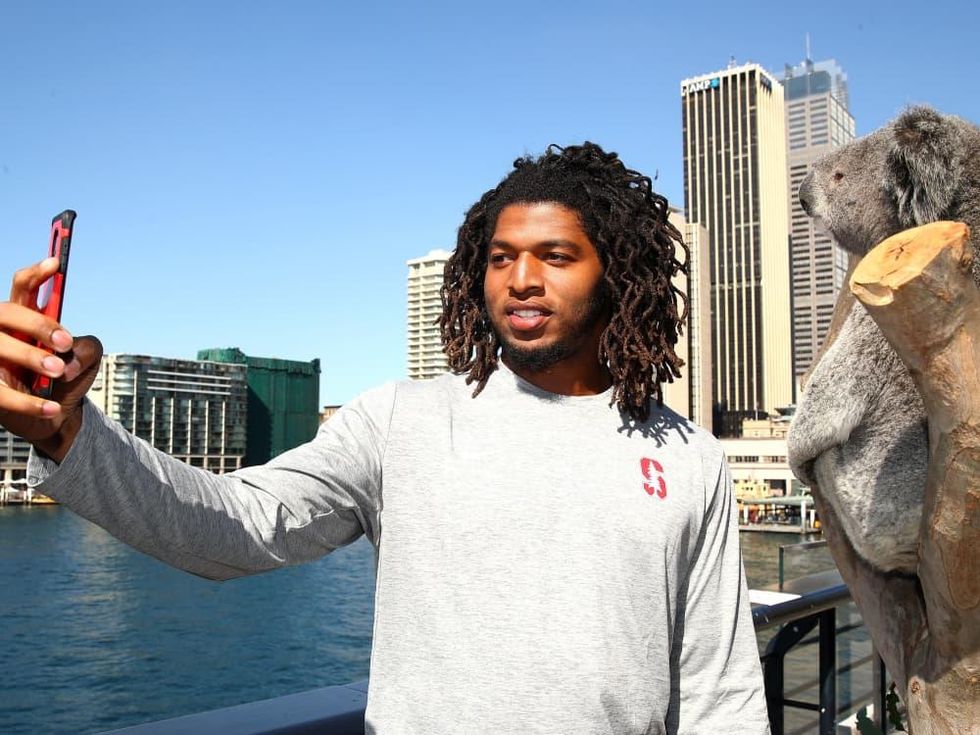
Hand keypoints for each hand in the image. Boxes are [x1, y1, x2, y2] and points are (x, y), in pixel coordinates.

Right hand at [0, 257, 102, 461]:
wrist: (57, 416)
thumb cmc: (67, 378)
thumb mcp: (87, 358)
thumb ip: (87, 348)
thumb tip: (67, 358)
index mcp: (25, 319)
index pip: (23, 288)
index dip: (36, 274)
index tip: (55, 264)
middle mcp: (3, 334)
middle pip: (7, 312)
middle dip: (37, 323)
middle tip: (64, 343)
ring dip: (31, 357)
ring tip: (59, 372)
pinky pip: (2, 394)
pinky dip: (30, 403)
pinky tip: (52, 408)